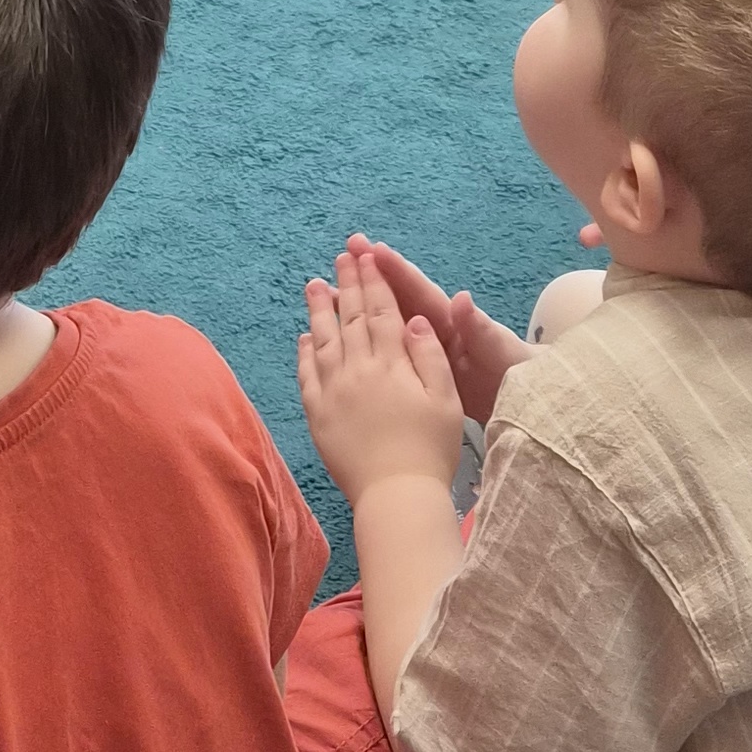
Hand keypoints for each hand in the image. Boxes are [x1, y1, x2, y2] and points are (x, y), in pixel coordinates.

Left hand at [299, 243, 467, 505]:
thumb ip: (428, 356)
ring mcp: (334, 392)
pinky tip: (305, 336)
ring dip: (319, 310)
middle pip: (352, 319)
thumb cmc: (431, 449)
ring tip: (314, 284)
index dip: (376, 282)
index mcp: (392, 365)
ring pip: (324, 340)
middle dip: (348, 284)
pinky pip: (307, 376)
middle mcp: (359, 371)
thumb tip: (413, 319)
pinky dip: (305, 353)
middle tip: (342, 256)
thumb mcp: (446, 400)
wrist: (397, 495)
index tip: (369, 257)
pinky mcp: (318, 415)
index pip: (382, 312)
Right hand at [357, 239, 530, 425]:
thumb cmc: (514, 371)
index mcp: (450, 321)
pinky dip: (367, 339)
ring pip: (386, 321)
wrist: (524, 401)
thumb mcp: (499, 351)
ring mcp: (424, 347)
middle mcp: (433, 328)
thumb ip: (479, 327)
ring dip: (362, 305)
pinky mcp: (419, 368)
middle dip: (372, 275)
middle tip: (345, 251)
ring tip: (330, 291)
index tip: (370, 248)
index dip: (396, 270)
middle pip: (397, 297)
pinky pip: (388, 348)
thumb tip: (462, 298)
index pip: (419, 291)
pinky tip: (345, 337)